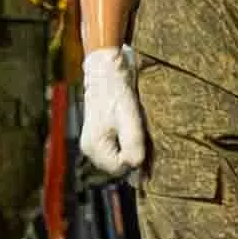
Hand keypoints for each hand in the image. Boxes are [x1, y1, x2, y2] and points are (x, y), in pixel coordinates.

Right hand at [80, 45, 147, 176]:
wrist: (107, 69)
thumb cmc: (116, 91)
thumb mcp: (129, 118)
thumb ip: (133, 144)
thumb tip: (136, 166)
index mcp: (94, 147)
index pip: (119, 169)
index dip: (135, 159)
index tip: (144, 142)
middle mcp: (92, 148)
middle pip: (120, 164)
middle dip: (136, 154)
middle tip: (144, 134)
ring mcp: (97, 141)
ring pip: (122, 156)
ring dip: (136, 147)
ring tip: (140, 128)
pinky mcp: (104, 133)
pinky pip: (121, 146)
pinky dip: (132, 141)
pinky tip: (137, 128)